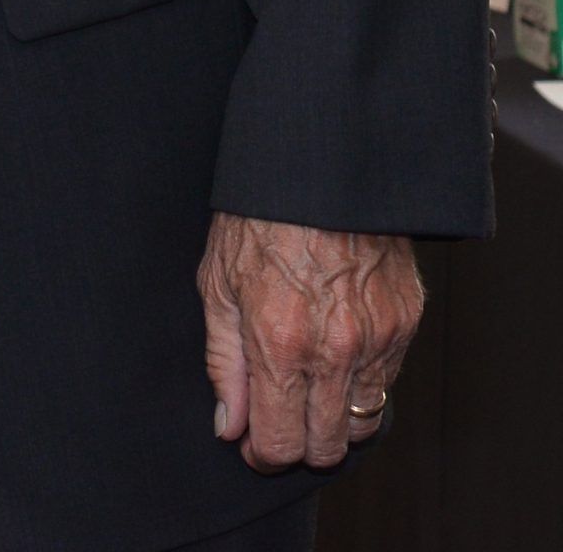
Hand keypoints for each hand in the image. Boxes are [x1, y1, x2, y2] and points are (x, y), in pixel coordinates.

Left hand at [199, 212, 421, 470]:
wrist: (320, 170)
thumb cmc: (258, 218)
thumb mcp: (217, 283)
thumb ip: (224, 363)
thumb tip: (229, 424)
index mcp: (280, 342)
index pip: (280, 443)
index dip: (261, 453)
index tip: (252, 442)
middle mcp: (334, 351)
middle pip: (326, 447)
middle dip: (298, 442)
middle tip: (279, 416)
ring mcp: (376, 339)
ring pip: (361, 423)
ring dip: (333, 419)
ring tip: (308, 386)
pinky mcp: (405, 324)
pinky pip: (386, 383)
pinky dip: (361, 383)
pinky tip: (336, 353)